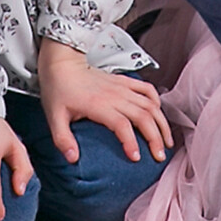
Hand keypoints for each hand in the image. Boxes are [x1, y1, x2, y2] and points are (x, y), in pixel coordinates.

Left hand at [36, 40, 171, 165]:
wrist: (61, 62)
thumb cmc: (58, 89)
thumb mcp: (54, 117)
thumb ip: (63, 139)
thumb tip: (73, 159)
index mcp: (98, 104)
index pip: (121, 124)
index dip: (131, 142)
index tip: (137, 158)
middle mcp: (114, 95)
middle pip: (143, 116)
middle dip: (155, 137)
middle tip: (159, 156)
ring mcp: (121, 87)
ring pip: (149, 104)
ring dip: (161, 122)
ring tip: (167, 141)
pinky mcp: (124, 81)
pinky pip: (146, 88)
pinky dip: (157, 101)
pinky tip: (160, 115)